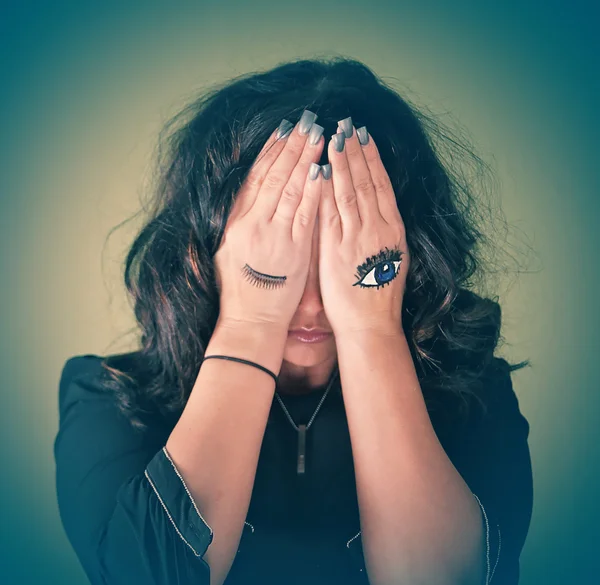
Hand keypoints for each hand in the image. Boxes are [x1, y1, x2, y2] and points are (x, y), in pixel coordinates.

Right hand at [214, 110, 324, 328]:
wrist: (249, 323)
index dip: (270, 151)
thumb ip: (241, 223)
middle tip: (307, 121)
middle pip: (273, 176)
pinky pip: (305, 214)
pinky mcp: (293, 250)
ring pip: (289, 189)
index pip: (254, 178)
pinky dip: (313, 191)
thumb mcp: (230, 252)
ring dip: (304, 159)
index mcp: (235, 223)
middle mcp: (251, 224)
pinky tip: (322, 170)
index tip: (283, 130)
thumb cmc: (241, 291)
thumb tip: (252, 197)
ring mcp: (272, 236)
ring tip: (318, 135)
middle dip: (292, 147)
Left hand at [318, 119, 409, 336]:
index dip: (372, 158)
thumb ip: (383, 233)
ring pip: (350, 192)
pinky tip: (322, 170)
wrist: (371, 326)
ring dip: (342, 162)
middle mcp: (378, 229)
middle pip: (366, 182)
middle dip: (356, 151)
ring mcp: (357, 237)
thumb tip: (377, 211)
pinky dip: (327, 190)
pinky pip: (331, 213)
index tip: (364, 136)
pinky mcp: (337, 249)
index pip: (381, 186)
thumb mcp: (391, 260)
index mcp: (393, 230)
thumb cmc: (379, 298)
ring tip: (335, 137)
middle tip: (347, 124)